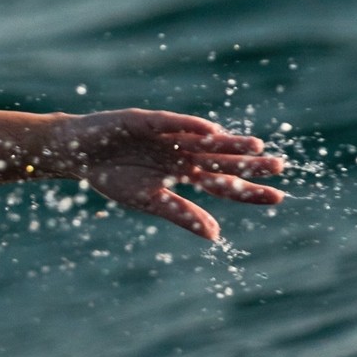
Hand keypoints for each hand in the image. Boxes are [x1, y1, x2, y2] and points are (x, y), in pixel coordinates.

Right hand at [58, 108, 284, 239]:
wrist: (77, 154)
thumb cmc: (111, 177)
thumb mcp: (148, 201)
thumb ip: (181, 214)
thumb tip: (215, 235)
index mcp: (183, 173)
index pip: (223, 183)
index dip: (248, 190)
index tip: (278, 197)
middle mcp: (182, 152)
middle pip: (221, 160)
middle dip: (248, 164)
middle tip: (280, 168)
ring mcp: (167, 135)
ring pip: (204, 140)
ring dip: (228, 143)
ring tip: (256, 149)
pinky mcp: (145, 121)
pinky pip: (172, 123)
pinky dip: (190, 126)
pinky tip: (211, 131)